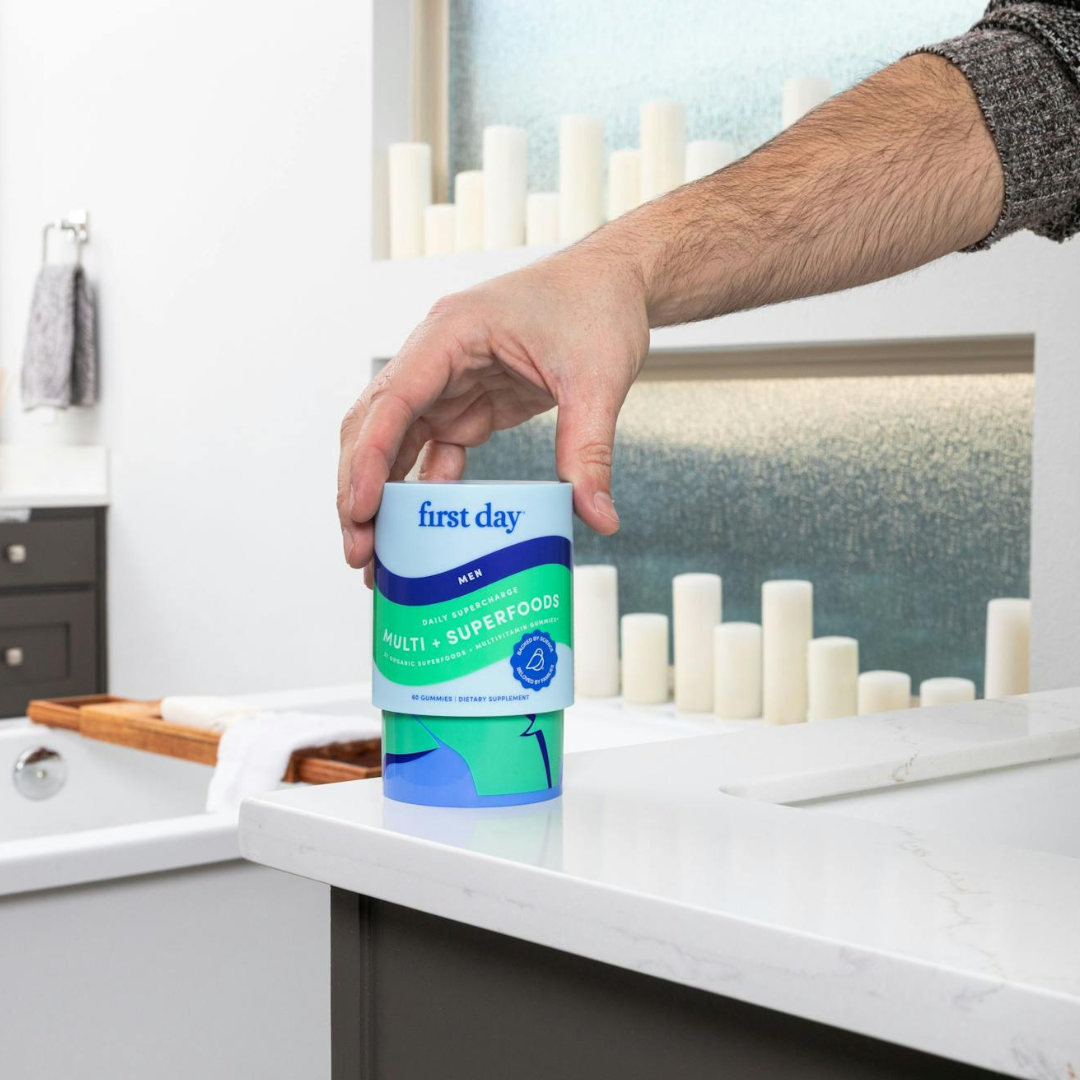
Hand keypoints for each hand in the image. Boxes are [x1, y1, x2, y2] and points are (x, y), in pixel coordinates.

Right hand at [338, 246, 649, 571]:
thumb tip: (597, 518)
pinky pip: (432, 451)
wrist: (615, 282)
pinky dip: (423, 491)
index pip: (393, 401)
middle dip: (358, 489)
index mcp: (450, 334)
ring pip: (395, 444)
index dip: (369, 459)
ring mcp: (447, 382)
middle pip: (375, 427)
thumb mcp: (598, 380)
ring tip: (378, 556)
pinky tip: (422, 533)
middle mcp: (435, 357)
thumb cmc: (597, 305)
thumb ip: (589, 449)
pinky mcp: (467, 403)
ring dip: (383, 497)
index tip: (361, 510)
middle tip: (358, 552)